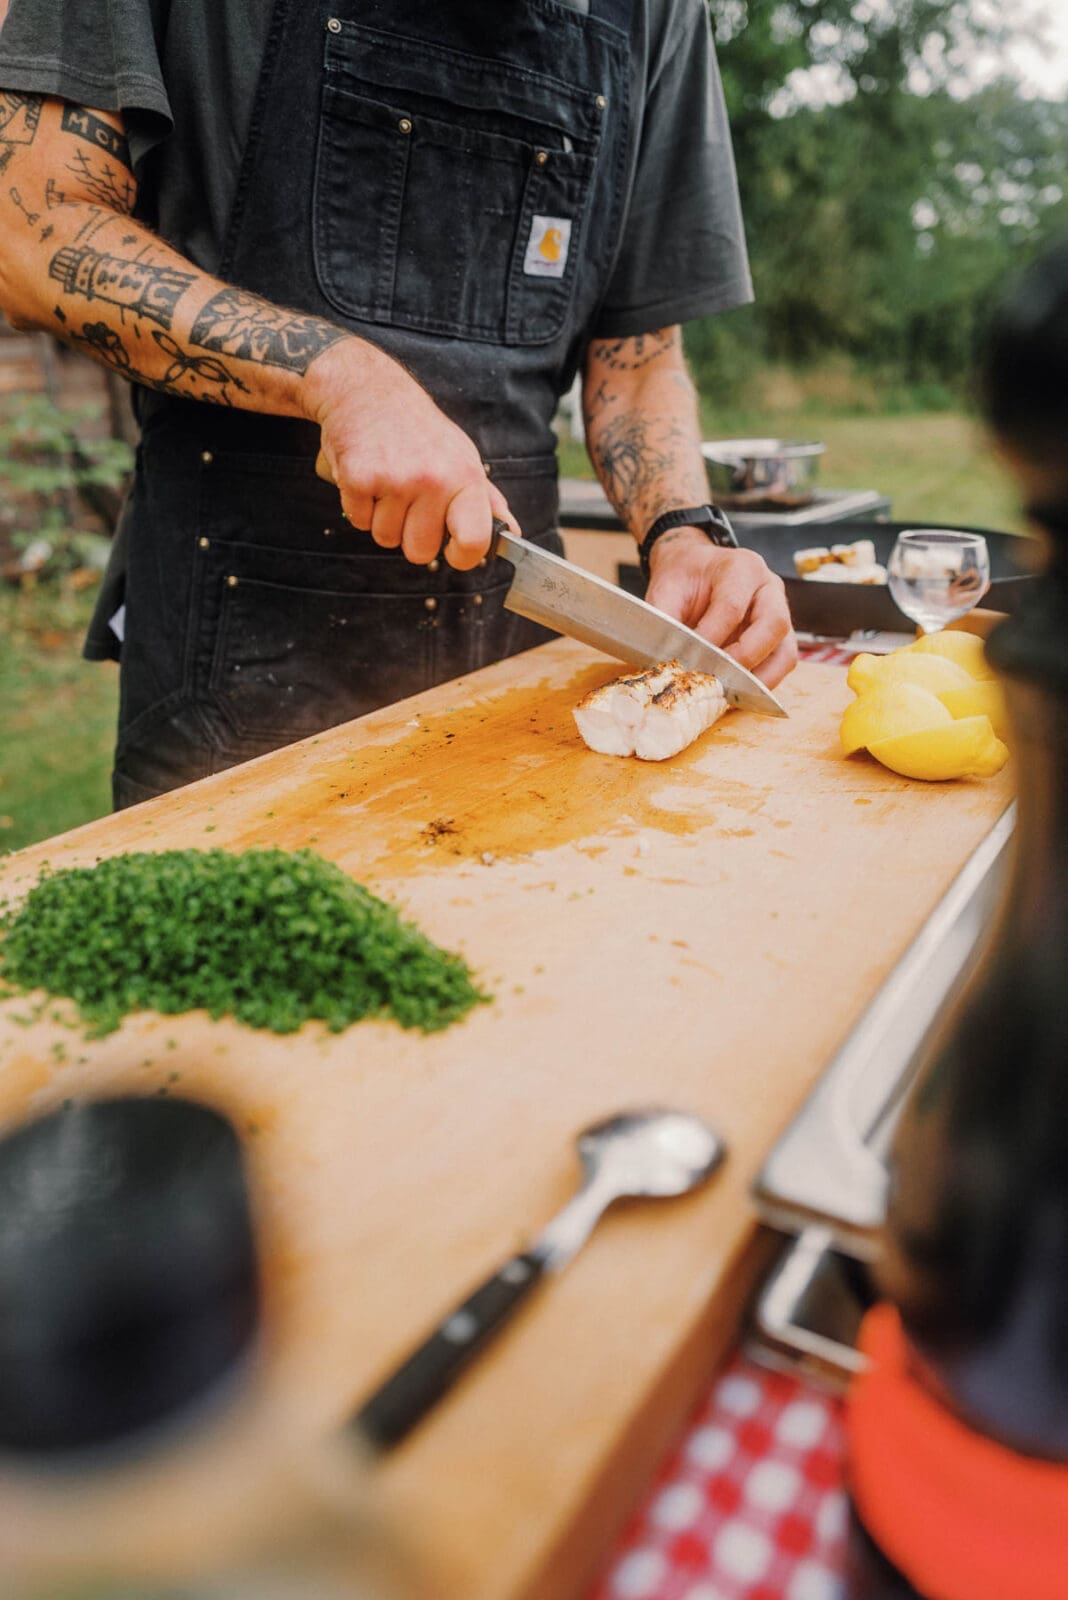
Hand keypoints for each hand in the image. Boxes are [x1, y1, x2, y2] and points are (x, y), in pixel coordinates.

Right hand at [302, 337, 516, 569]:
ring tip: (387, 483)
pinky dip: (358, 506)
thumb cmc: (418, 430)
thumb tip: (512, 532)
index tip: (453, 551)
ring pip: (385, 538)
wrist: (367, 390)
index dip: (463, 557)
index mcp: (465, 476)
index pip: (474, 541)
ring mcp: (395, 480)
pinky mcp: (359, 479)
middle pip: (420, 552)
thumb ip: (486, 499)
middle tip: (408, 501)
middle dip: (410, 536)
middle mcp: (434, 479)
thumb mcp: (461, 456)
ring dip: (382, 519)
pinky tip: (367, 476)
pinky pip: (359, 521)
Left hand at [644, 528, 797, 687]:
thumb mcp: (666, 589)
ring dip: (760, 679)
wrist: (696, 570)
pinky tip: (736, 693)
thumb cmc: (684, 578)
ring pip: (786, 652)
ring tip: (729, 694)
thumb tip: (664, 659)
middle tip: (716, 678)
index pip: (732, 607)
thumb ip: (665, 620)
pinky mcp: (780, 637)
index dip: (711, 637)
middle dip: (745, 658)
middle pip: (774, 625)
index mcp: (742, 568)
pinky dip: (761, 683)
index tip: (690, 659)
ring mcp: (780, 612)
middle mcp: (769, 588)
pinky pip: (781, 664)